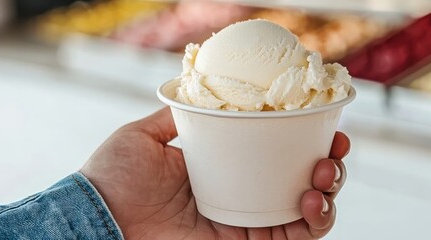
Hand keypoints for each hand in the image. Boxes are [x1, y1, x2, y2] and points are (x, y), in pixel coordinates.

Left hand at [81, 107, 349, 238]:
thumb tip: (204, 91)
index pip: (276, 156)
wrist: (98, 218)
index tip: (323, 124)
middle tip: (332, 149)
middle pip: (303, 184)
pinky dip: (316, 222)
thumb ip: (179, 116)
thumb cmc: (114, 178)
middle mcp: (242, 199)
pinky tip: (311, 201)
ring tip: (322, 173)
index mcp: (224, 171)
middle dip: (329, 165)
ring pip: (310, 214)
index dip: (306, 142)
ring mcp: (248, 226)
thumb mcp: (146, 134)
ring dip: (329, 191)